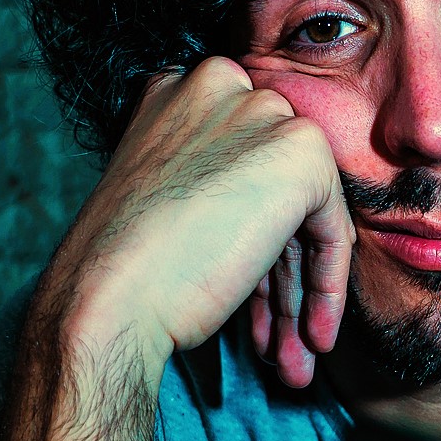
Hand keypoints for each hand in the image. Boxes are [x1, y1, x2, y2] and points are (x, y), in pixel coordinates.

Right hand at [39, 57, 353, 386]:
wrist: (109, 297)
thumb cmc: (125, 265)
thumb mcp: (164, 195)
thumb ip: (214, 181)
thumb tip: (265, 216)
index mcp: (179, 90)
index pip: (239, 164)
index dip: (247, 235)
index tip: (250, 296)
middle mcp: (222, 86)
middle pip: (274, 189)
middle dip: (277, 270)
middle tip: (277, 333)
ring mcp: (263, 114)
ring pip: (305, 214)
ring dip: (298, 292)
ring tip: (294, 353)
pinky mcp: (301, 154)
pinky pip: (332, 230)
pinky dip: (326, 286)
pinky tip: (311, 335)